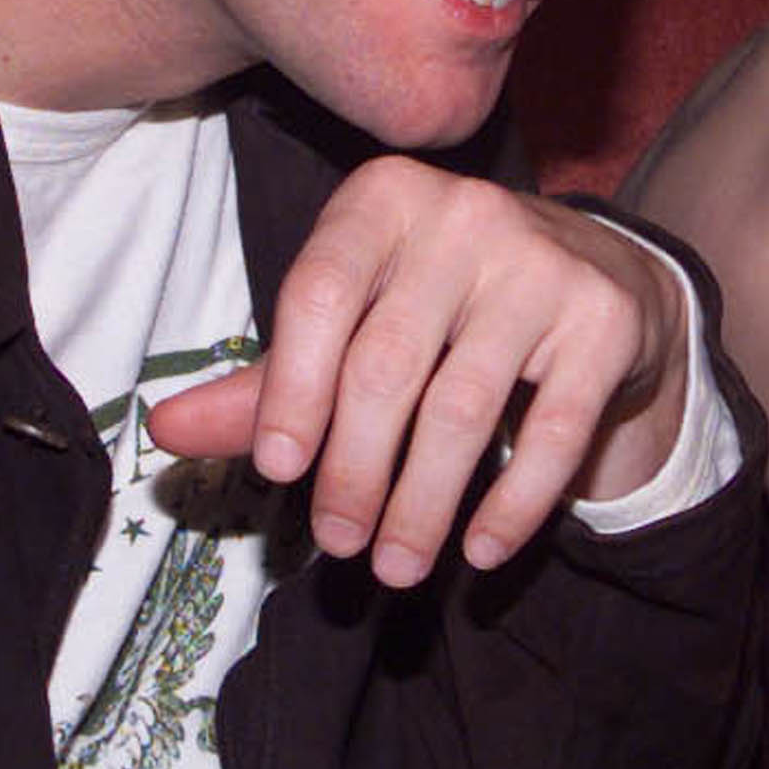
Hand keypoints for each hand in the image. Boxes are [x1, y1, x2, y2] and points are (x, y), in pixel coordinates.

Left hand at [145, 160, 690, 587]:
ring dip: (423, 504)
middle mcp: (464, 214)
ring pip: (464, 408)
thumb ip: (265, 381)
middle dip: (355, 470)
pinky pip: (553, 432)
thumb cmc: (441, 305)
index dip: (291, 390)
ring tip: (395, 567)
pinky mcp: (603, 319)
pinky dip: (512, 505)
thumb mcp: (351, 323)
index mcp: (381, 201)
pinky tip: (480, 552)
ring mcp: (542, 263)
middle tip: (339, 544)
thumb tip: (164, 433)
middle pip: (387, 364)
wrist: (595, 277)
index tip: (279, 473)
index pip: (318, 294)